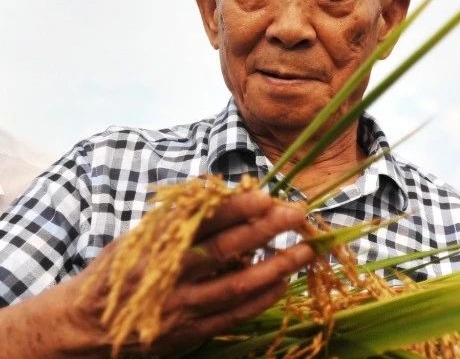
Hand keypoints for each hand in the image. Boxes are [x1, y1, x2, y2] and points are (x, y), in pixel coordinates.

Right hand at [69, 190, 313, 356]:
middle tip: (296, 214)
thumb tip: (219, 194)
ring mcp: (182, 307)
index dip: (236, 208)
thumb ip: (178, 218)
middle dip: (265, 230)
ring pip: (236, 287)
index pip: (204, 221)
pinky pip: (233, 315)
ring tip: (304, 251)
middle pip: (226, 250)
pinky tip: (283, 283)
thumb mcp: (140, 235)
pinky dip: (260, 299)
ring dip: (275, 267)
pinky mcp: (189, 332)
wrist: (86, 325)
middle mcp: (172, 275)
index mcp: (158, 244)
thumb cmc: (119, 270)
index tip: (266, 195)